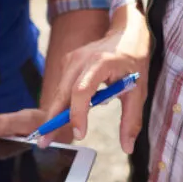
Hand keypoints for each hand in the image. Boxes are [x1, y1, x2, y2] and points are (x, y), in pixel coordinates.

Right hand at [0, 12, 151, 152]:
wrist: (126, 34)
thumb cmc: (133, 63)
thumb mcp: (139, 91)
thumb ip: (132, 120)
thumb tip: (127, 147)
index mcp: (101, 63)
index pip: (82, 90)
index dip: (77, 113)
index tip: (79, 134)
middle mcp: (81, 59)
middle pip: (63, 92)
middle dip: (53, 119)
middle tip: (44, 141)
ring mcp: (71, 58)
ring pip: (59, 91)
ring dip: (55, 113)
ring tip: (48, 135)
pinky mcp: (68, 62)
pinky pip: (62, 87)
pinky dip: (61, 103)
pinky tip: (61, 117)